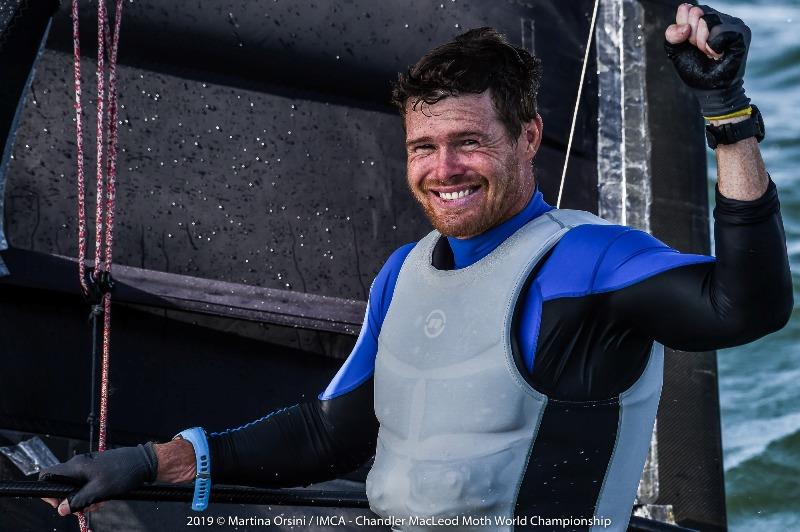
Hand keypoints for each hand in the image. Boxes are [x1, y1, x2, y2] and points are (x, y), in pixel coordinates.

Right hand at [38, 443, 157, 515]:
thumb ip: (78, 500)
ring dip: (83, 499)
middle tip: (84, 507)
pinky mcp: (97, 471)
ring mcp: (88, 468)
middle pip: (62, 485)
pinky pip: (86, 486)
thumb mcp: (100, 490)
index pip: (48, 474)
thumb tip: (60, 509)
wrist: (144, 462)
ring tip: (98, 503)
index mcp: (76, 466)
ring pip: (75, 488)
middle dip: (70, 500)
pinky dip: (92, 494)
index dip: (47, 491)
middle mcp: (79, 465)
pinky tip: (103, 498)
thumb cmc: (123, 472)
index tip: (58, 503)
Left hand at [664, 3, 750, 117]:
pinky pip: (720, 31)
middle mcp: (719, 18)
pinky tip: (717, 54)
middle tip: (700, 50)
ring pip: (708, 20)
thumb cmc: (696, 69)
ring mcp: (732, 24)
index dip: (682, 27)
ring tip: (709, 53)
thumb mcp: (676, 51)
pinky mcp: (741, 33)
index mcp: (704, 19)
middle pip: (697, 12)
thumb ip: (671, 36)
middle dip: (692, 36)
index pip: (686, 9)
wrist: (710, 89)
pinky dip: (713, 45)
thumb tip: (685, 27)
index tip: (688, 43)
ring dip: (702, 42)